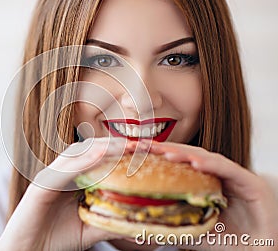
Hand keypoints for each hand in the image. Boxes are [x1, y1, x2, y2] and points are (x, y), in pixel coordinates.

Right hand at [0, 137, 136, 250]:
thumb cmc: (55, 240)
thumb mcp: (89, 228)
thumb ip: (109, 220)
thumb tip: (138, 222)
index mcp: (73, 179)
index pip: (100, 158)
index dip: (122, 152)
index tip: (147, 152)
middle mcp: (62, 173)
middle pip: (90, 150)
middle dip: (116, 146)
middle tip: (142, 146)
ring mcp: (51, 177)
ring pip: (78, 154)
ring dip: (102, 148)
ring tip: (126, 147)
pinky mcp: (41, 186)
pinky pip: (63, 170)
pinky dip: (82, 162)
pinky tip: (100, 156)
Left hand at [142, 140, 277, 250]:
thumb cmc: (228, 243)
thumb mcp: (193, 229)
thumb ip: (174, 221)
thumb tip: (144, 220)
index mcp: (206, 182)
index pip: (179, 164)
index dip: (157, 156)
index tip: (135, 151)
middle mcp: (221, 176)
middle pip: (189, 157)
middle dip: (165, 150)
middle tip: (143, 146)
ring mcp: (237, 177)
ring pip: (207, 159)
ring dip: (185, 155)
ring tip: (164, 154)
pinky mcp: (252, 183)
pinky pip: (229, 170)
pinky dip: (211, 165)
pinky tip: (195, 163)